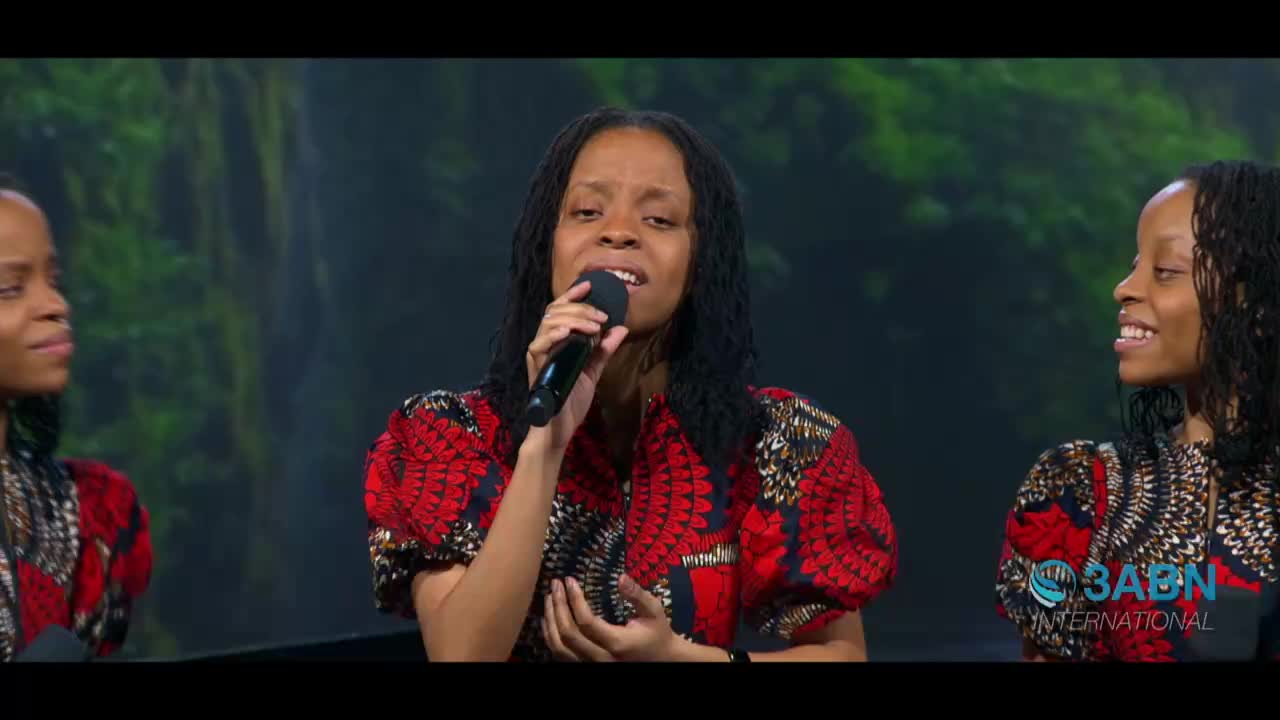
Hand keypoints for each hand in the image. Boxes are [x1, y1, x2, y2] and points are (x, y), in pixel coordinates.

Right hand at [524, 281, 628, 450]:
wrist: (561, 429)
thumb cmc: (572, 401)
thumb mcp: (594, 371)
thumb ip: (604, 350)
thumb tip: (621, 328)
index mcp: (558, 343)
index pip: (560, 310)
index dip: (572, 295)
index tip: (589, 285)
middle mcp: (546, 345)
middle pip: (555, 312)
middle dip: (580, 308)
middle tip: (602, 317)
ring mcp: (539, 355)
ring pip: (548, 323)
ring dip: (573, 320)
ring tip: (593, 326)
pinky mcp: (536, 368)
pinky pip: (538, 345)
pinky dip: (553, 335)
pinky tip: (568, 333)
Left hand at [540, 574, 676, 661]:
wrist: (662, 660)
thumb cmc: (657, 633)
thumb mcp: (654, 611)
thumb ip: (638, 595)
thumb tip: (621, 578)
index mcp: (617, 643)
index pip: (586, 622)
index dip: (574, 600)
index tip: (569, 580)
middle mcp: (600, 658)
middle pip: (568, 635)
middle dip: (558, 606)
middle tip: (555, 584)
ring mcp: (591, 664)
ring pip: (559, 647)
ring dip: (550, 621)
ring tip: (549, 597)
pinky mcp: (585, 665)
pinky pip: (560, 654)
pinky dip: (551, 636)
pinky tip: (549, 618)